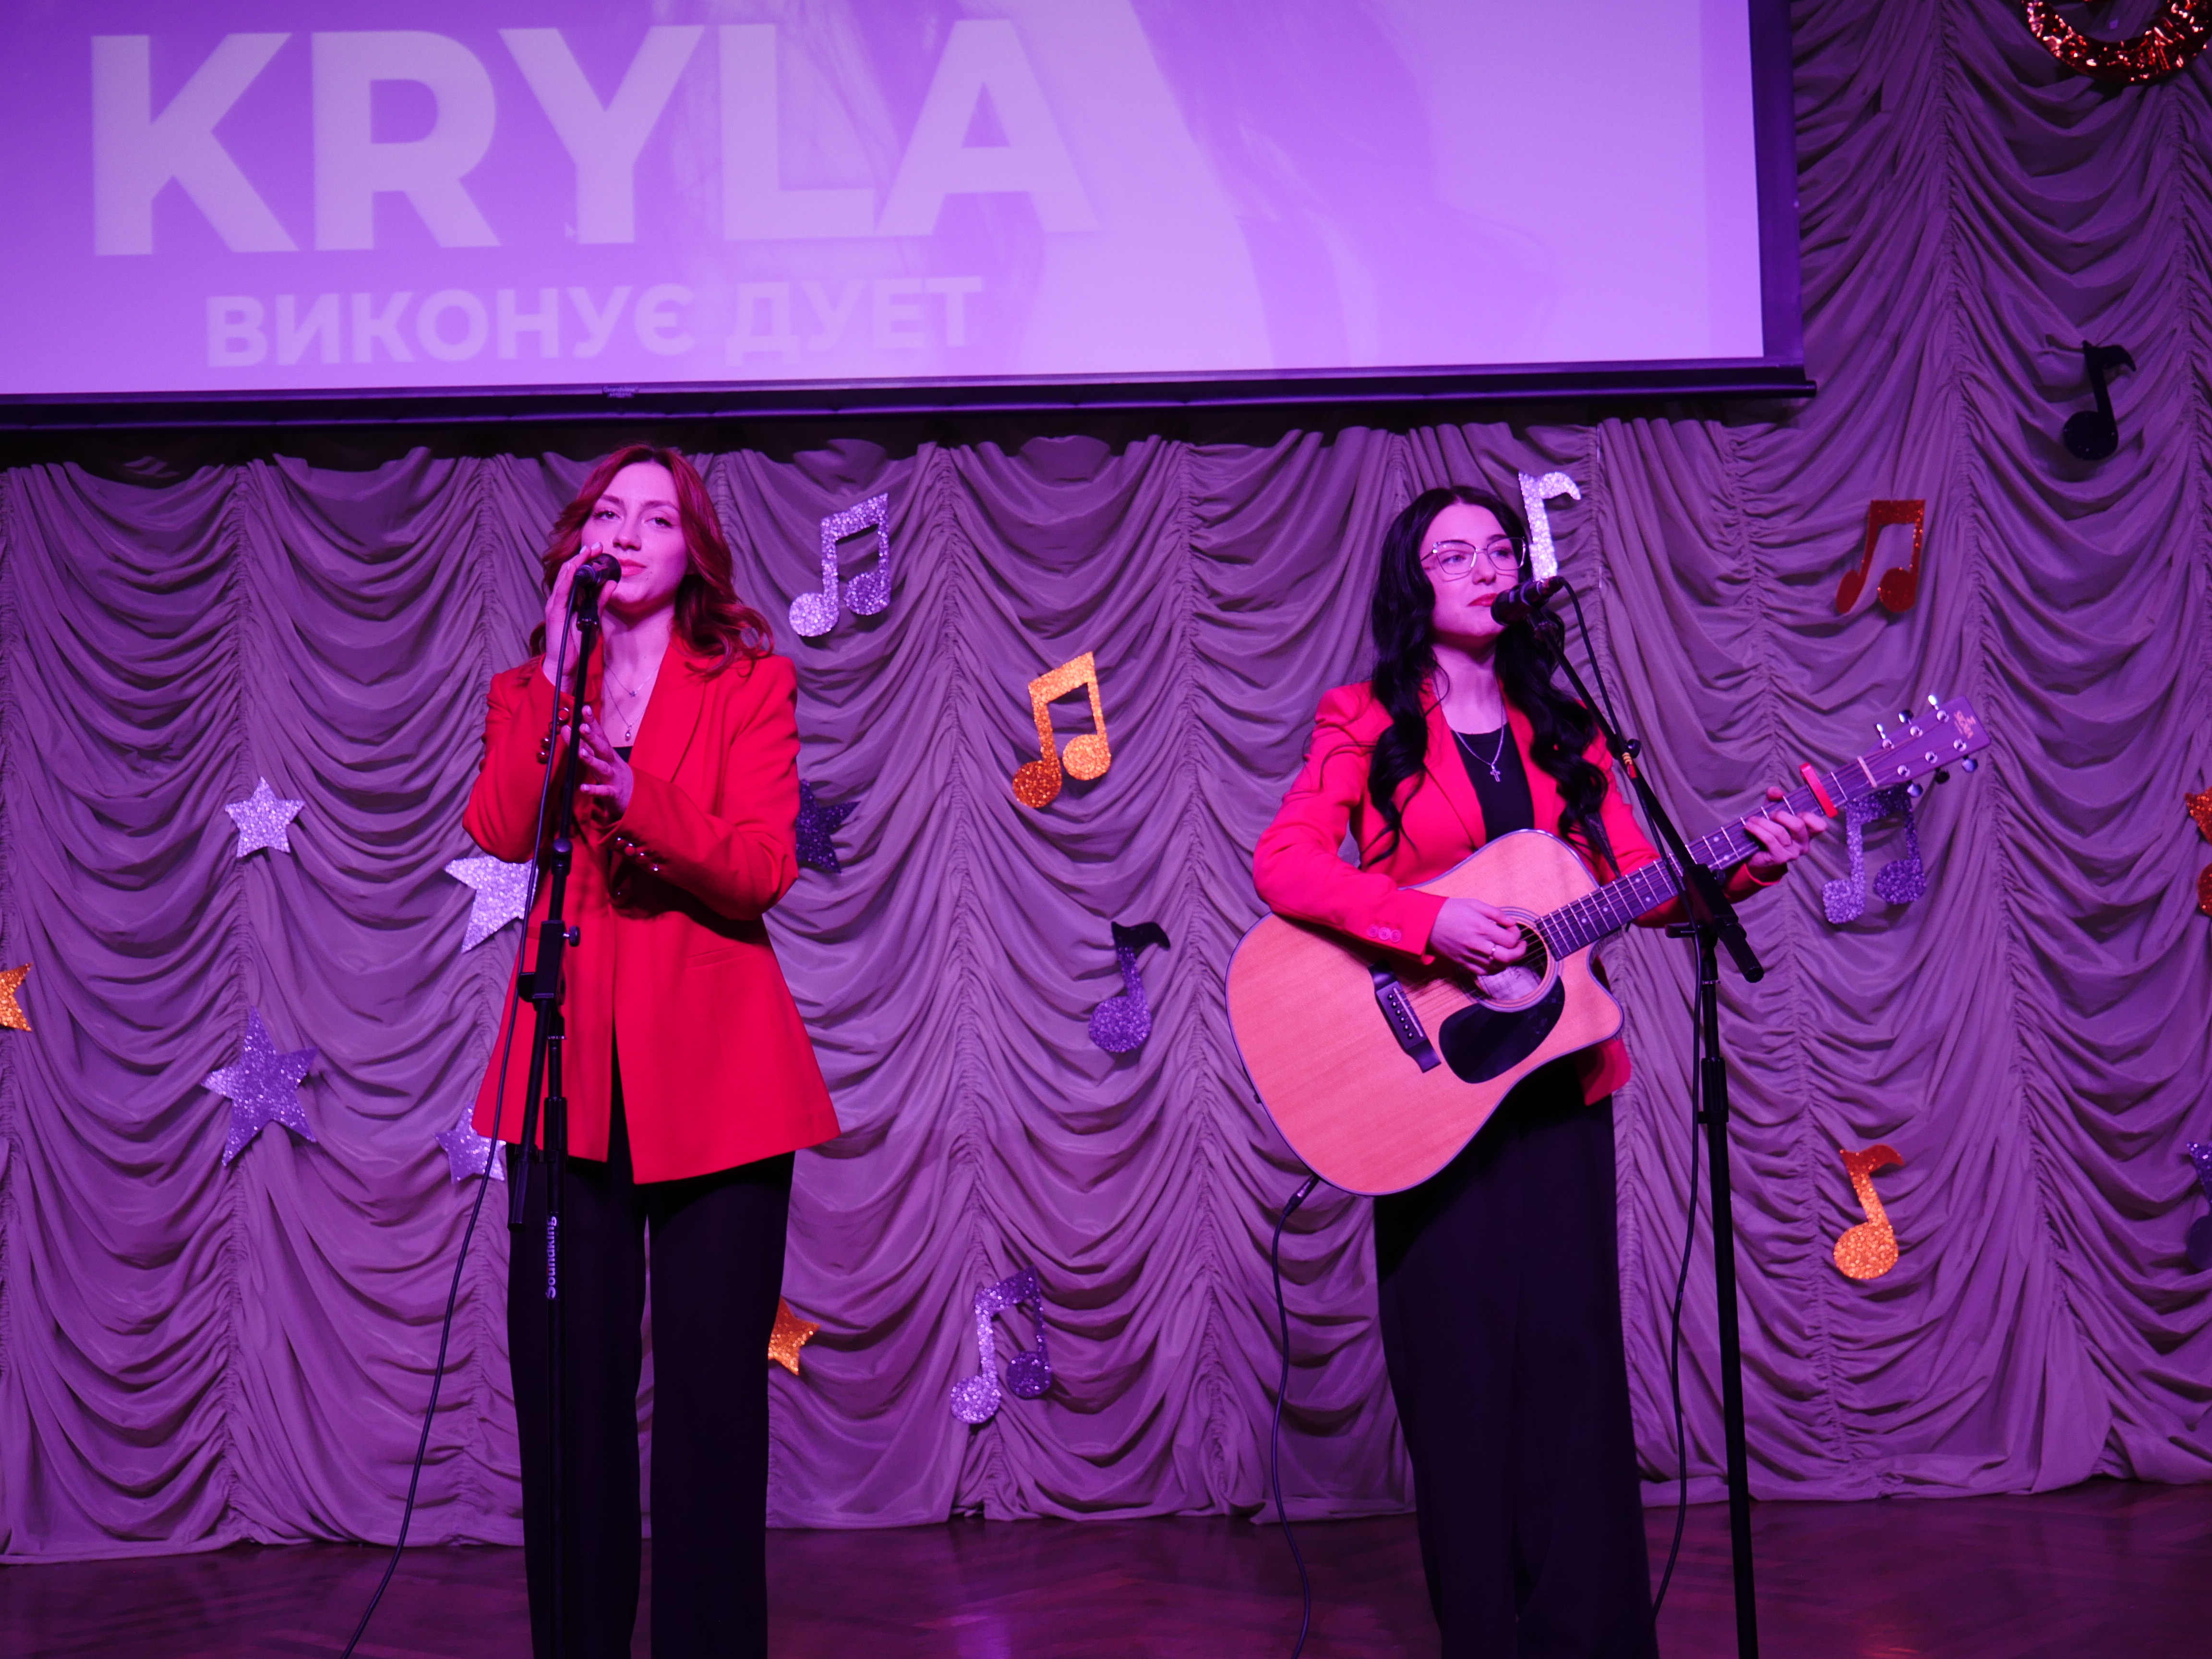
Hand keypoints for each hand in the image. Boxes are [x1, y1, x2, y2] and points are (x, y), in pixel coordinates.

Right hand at [539, 544, 603, 685]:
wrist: (567, 665)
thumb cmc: (577, 643)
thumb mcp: (594, 618)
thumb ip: (600, 601)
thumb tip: (612, 584)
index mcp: (570, 599)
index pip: (578, 574)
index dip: (587, 561)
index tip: (599, 550)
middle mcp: (561, 599)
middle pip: (570, 572)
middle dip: (582, 557)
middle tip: (596, 545)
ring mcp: (555, 605)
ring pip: (564, 578)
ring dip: (575, 563)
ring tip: (586, 552)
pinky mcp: (554, 613)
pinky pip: (560, 593)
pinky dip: (566, 579)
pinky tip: (572, 569)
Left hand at [574, 704, 634, 817]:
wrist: (634, 798)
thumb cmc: (613, 775)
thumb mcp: (598, 758)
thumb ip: (582, 744)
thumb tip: (565, 728)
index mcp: (607, 754)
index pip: (600, 735)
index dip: (592, 722)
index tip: (584, 709)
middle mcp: (611, 763)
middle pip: (602, 748)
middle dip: (592, 738)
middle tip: (582, 727)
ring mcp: (613, 778)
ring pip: (602, 768)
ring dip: (592, 760)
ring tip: (580, 753)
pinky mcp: (613, 794)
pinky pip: (603, 791)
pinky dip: (594, 790)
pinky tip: (583, 788)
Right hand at [1428, 896, 1529, 973]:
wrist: (1425, 922)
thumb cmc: (1449, 910)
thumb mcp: (1474, 904)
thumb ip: (1496, 913)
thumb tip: (1511, 922)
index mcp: (1482, 927)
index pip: (1510, 939)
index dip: (1517, 935)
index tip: (1513, 929)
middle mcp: (1477, 944)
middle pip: (1508, 957)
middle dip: (1519, 952)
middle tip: (1521, 945)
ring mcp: (1469, 955)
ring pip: (1497, 967)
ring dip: (1508, 961)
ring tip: (1509, 952)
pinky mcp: (1462, 962)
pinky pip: (1483, 972)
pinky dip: (1494, 969)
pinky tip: (1496, 961)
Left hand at [1743, 785, 1826, 877]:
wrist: (1754, 855)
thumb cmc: (1767, 831)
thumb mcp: (1772, 811)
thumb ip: (1775, 798)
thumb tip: (1777, 792)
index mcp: (1807, 833)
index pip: (1820, 826)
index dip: (1809, 816)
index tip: (1795, 811)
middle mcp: (1803, 844)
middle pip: (1798, 825)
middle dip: (1781, 815)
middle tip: (1770, 814)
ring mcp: (1792, 853)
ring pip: (1780, 832)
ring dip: (1763, 822)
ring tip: (1752, 820)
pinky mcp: (1779, 858)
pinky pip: (1769, 840)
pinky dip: (1758, 830)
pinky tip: (1749, 826)